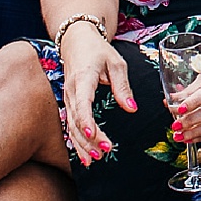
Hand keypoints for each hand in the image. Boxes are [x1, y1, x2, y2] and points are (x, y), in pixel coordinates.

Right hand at [59, 25, 136, 165]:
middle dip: (88, 137)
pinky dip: (77, 141)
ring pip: (71, 125)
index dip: (85, 118)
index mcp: (83, 78)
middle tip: (103, 151)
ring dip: (82, 143)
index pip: (82, 101)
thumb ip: (123, 87)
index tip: (92, 132)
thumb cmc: (98, 51)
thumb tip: (132, 109)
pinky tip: (85, 155)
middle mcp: (71, 91)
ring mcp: (68, 98)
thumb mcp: (116, 63)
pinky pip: (70, 125)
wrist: (77, 42)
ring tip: (95, 158)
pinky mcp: (69, 104)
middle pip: (76, 118)